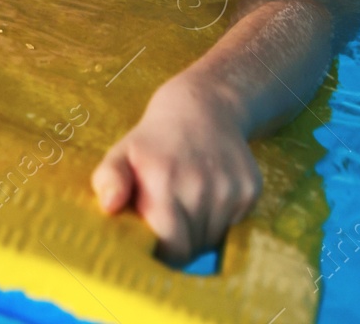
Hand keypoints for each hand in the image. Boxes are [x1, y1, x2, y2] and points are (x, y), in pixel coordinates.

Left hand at [90, 75, 260, 265]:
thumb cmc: (154, 140)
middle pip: (194, 248)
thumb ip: (109, 179)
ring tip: (189, 202)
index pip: (173, 249)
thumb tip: (109, 206)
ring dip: (201, 232)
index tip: (155, 239)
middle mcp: (200, 186)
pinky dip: (222, 219)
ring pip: (214, 238)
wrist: (204, 106)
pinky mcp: (250, 188)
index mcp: (163, 181)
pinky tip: (210, 192)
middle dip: (180, 243)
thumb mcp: (122, 152)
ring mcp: (229, 188)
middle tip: (170, 219)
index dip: (162, 252)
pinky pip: (235, 225)